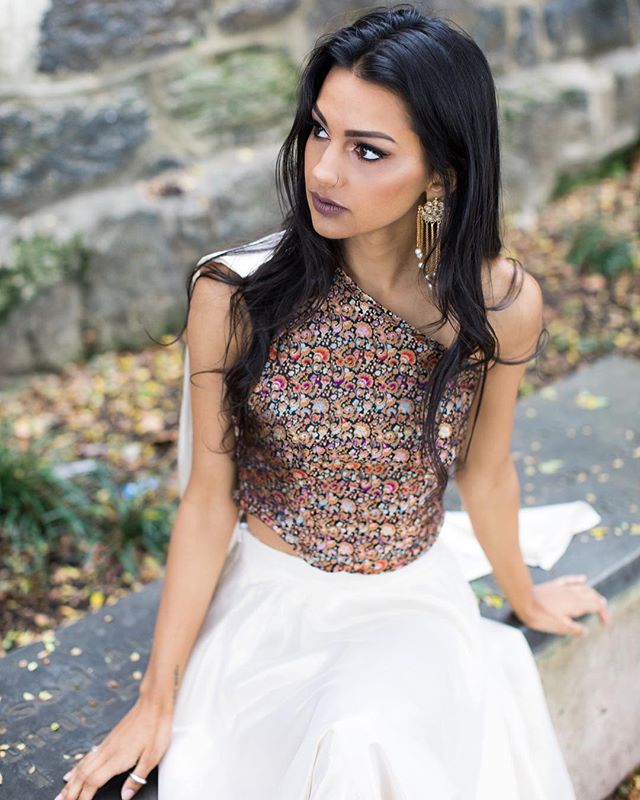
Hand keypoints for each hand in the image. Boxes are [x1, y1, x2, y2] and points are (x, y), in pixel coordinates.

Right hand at [54, 696, 172, 799]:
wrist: (153, 704)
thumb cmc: (155, 727)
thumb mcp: (152, 757)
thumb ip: (137, 779)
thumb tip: (125, 797)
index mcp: (116, 759)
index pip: (93, 782)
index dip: (83, 797)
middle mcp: (107, 752)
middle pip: (82, 776)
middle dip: (70, 792)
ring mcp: (106, 745)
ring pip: (82, 766)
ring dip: (70, 782)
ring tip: (61, 794)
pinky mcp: (108, 739)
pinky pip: (87, 757)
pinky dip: (76, 767)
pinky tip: (72, 772)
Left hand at [516, 574, 610, 637]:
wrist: (524, 601)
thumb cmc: (541, 616)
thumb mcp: (560, 627)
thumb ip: (575, 629)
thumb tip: (586, 630)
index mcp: (576, 604)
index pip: (597, 606)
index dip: (604, 614)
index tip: (605, 624)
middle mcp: (572, 593)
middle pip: (593, 595)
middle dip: (600, 604)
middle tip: (602, 615)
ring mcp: (563, 588)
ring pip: (584, 587)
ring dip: (593, 593)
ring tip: (597, 600)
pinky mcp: (554, 585)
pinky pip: (570, 580)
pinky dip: (578, 579)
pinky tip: (583, 578)